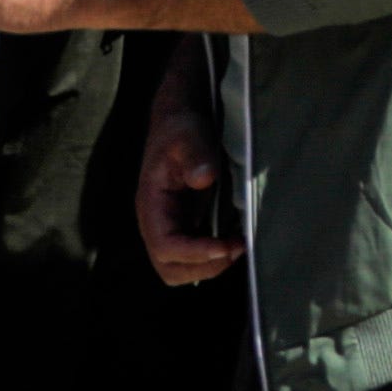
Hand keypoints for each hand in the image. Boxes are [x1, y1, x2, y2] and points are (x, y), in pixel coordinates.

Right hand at [137, 80, 243, 286]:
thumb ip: (194, 156)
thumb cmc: (180, 130)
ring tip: (239, 246)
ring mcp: (171, 226)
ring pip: (181, 267)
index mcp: (151, 206)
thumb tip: (204, 179)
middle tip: (237, 247)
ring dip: (210, 265)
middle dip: (204, 266)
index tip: (226, 246)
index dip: (194, 252)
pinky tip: (237, 238)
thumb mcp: (187, 136)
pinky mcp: (186, 224)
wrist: (179, 123)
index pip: (165, 245)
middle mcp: (157, 223)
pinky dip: (215, 255)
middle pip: (170, 267)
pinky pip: (195, 253)